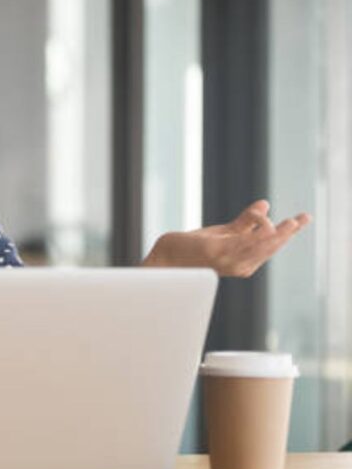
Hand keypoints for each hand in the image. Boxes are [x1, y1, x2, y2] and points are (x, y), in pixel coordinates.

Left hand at [143, 200, 311, 276]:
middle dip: (287, 233)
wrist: (165, 258)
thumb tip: (265, 203)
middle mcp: (241, 265)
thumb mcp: (224, 232)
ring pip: (260, 247)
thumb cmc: (192, 249)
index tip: (304, 217)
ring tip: (292, 222)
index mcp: (244, 261)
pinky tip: (268, 228)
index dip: (287, 231)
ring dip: (278, 234)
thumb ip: (245, 221)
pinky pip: (243, 245)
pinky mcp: (217, 254)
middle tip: (302, 218)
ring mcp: (230, 262)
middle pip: (270, 247)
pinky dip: (258, 237)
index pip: (271, 244)